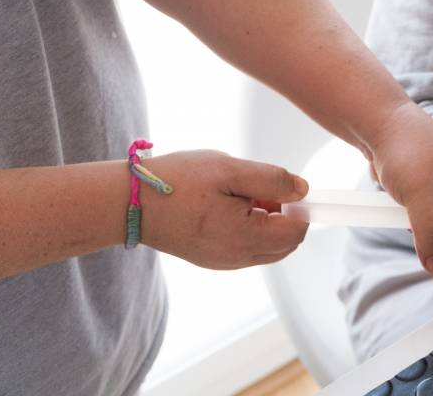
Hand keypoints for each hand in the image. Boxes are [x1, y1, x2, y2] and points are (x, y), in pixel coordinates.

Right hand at [140, 150, 309, 268]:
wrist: (130, 203)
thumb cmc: (177, 182)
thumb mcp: (229, 170)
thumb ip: (271, 180)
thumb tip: (303, 190)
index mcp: (246, 237)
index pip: (297, 231)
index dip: (302, 207)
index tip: (286, 185)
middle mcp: (238, 258)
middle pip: (287, 243)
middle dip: (287, 216)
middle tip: (262, 188)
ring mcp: (224, 262)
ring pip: (268, 247)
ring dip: (269, 222)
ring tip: (241, 194)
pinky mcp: (212, 258)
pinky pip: (248, 248)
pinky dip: (252, 228)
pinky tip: (230, 206)